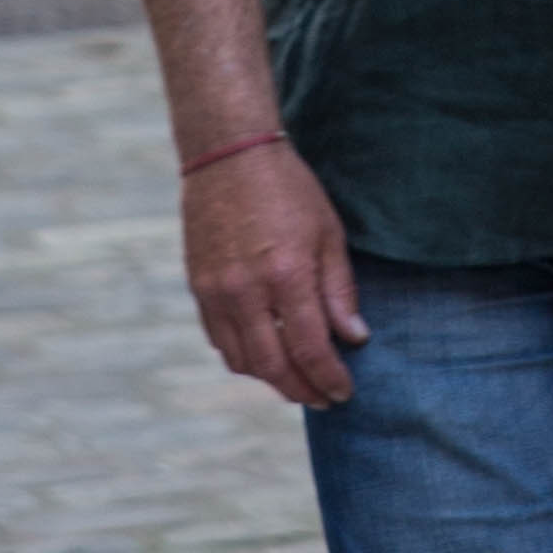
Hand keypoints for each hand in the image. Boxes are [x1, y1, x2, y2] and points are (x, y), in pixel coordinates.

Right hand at [182, 139, 368, 406]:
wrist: (228, 155)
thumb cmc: (288, 190)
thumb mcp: (328, 233)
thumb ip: (339, 291)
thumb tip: (354, 338)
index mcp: (287, 275)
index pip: (311, 350)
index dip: (330, 379)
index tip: (344, 392)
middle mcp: (247, 290)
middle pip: (273, 367)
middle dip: (302, 390)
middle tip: (323, 398)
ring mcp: (216, 291)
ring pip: (242, 361)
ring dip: (271, 379)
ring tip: (296, 379)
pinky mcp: (198, 287)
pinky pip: (219, 340)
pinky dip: (244, 357)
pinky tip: (265, 353)